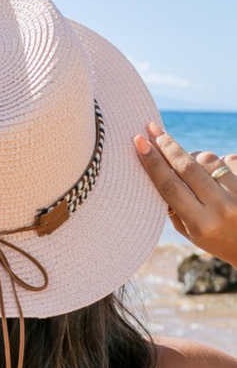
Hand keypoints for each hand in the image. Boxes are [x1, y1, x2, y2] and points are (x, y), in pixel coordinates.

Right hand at [133, 122, 236, 268]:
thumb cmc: (216, 239)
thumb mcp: (191, 231)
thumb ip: (174, 206)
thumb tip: (157, 169)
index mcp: (200, 224)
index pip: (170, 187)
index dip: (153, 162)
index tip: (140, 142)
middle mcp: (221, 209)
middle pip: (187, 168)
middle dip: (167, 145)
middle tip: (152, 128)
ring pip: (208, 159)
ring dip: (193, 156)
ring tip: (191, 166)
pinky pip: (229, 159)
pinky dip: (218, 162)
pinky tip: (219, 175)